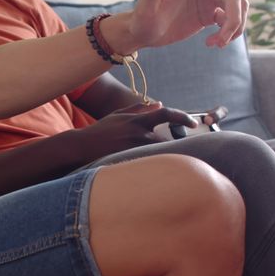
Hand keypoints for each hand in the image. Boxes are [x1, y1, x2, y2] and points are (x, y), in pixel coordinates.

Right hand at [75, 102, 201, 159]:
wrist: (81, 147)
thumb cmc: (100, 131)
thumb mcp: (118, 115)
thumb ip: (139, 109)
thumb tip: (159, 104)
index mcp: (138, 120)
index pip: (166, 114)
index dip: (182, 117)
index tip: (192, 124)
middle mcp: (139, 133)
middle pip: (166, 140)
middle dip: (169, 146)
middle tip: (172, 153)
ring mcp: (134, 149)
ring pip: (159, 154)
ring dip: (160, 157)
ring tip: (156, 163)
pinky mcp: (130, 161)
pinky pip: (149, 165)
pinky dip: (151, 166)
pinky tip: (147, 171)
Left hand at [128, 0, 253, 48]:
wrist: (142, 34)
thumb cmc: (142, 19)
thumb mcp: (146, 8)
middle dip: (234, 19)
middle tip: (222, 41)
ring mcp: (207, 1)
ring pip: (237, 8)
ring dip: (234, 28)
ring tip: (216, 44)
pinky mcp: (209, 15)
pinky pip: (231, 19)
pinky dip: (229, 33)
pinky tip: (213, 43)